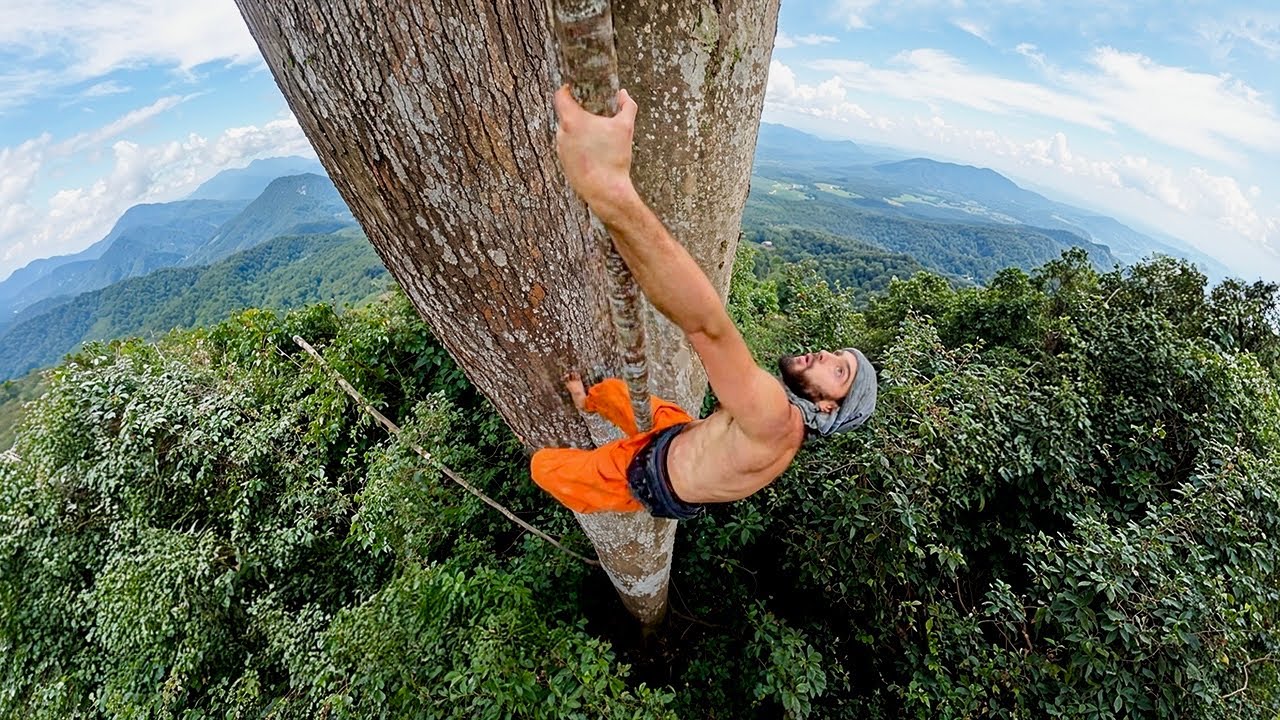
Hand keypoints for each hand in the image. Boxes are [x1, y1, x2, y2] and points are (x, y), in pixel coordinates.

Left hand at [553, 85, 639, 214]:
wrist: (606, 190)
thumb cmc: (614, 157)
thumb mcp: (626, 127)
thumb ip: (627, 106)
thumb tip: (624, 94)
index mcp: (572, 120)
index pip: (560, 96)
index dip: (565, 89)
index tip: (571, 87)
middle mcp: (561, 133)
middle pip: (565, 115)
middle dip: (577, 112)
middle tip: (591, 112)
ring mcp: (560, 149)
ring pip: (567, 132)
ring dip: (578, 131)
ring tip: (595, 135)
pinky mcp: (563, 163)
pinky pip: (569, 148)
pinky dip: (578, 146)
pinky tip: (594, 152)